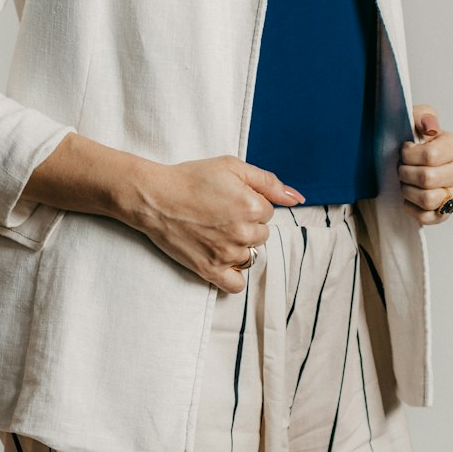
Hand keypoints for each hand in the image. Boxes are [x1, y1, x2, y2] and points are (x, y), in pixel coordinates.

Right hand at [132, 156, 305, 292]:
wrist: (155, 197)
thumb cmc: (192, 178)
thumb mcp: (232, 167)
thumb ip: (268, 181)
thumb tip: (297, 198)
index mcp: (253, 206)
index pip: (268, 211)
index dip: (250, 202)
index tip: (229, 198)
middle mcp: (244, 233)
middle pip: (261, 234)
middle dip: (246, 224)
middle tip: (220, 213)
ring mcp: (227, 254)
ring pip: (250, 255)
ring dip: (239, 245)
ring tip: (216, 231)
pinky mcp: (210, 271)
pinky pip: (236, 284)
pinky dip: (233, 273)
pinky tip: (222, 258)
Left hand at [398, 106, 452, 225]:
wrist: (414, 157)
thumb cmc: (416, 137)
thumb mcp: (417, 118)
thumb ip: (423, 116)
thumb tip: (430, 128)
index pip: (430, 156)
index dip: (409, 154)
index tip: (404, 149)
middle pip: (428, 179)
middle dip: (406, 172)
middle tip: (401, 167)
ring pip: (428, 200)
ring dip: (408, 190)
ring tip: (405, 181)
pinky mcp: (447, 211)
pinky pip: (427, 217)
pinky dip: (412, 207)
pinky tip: (408, 196)